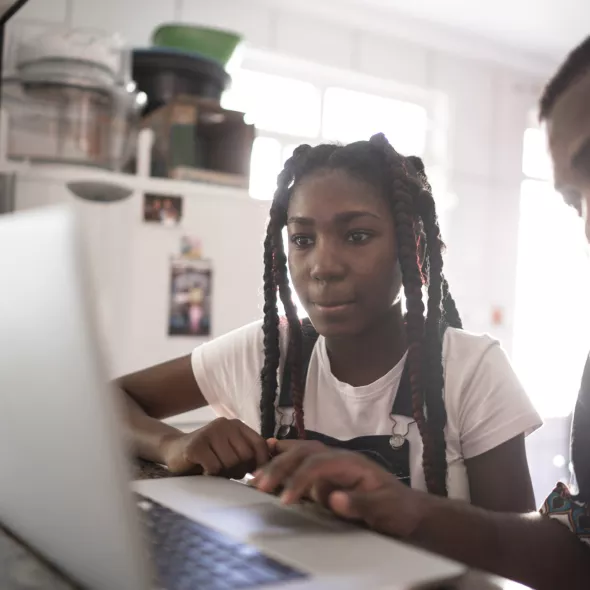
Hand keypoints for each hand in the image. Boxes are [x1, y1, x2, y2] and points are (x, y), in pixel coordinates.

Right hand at [160, 417, 269, 477]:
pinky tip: (204, 470)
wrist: (175, 451)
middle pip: (245, 456)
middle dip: (239, 470)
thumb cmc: (209, 455)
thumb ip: (248, 451)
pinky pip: (214, 467)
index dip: (261, 462)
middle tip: (227, 472)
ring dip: (224, 473)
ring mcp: (209, 432)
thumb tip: (273, 452)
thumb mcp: (231, 450)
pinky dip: (211, 474)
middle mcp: (225, 424)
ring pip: (230, 463)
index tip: (254, 474)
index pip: (259, 444)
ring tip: (215, 470)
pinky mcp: (196, 445)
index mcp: (237, 425)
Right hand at [252, 446, 422, 538]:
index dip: (300, 478)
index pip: (319, 463)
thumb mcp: (385, 509)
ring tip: (254, 475)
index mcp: (351, 462)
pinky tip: (267, 457)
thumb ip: (360, 504)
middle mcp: (337, 458)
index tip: (285, 500)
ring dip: (277, 462)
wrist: (406, 509)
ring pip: (300, 453)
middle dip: (280, 466)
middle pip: (305, 452)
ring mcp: (330, 465)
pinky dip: (283, 458)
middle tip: (258, 485)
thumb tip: (332, 498)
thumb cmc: (397, 508)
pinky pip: (300, 463)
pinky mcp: (325, 476)